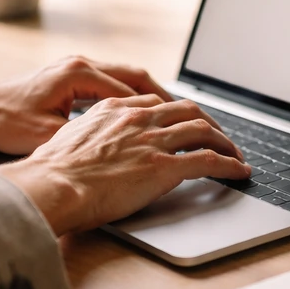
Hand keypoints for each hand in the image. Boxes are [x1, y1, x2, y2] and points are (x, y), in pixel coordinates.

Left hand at [0, 56, 173, 153]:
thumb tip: (116, 155)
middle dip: (167, 98)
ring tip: (175, 118)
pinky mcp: (70, 78)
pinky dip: (131, 98)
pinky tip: (142, 116)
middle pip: (137, 77)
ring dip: (151, 96)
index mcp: (78, 74)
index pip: (133, 88)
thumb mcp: (46, 135)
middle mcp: (80, 65)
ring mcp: (76, 69)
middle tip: (192, 118)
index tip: (184, 124)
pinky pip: (112, 84)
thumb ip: (83, 139)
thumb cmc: (4, 122)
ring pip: (126, 78)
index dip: (162, 109)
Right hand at [0, 95, 249, 235]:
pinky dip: (229, 164)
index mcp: (114, 109)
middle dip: (208, 123)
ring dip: (225, 142)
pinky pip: (209, 160)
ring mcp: (152, 141)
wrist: (51, 185)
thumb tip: (92, 150)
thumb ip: (89, 138)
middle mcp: (138, 119)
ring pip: (204, 131)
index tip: (184, 121)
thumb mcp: (68, 140)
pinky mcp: (164, 167)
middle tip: (218, 136)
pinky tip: (239, 171)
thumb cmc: (50, 172)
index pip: (156, 103)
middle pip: (187, 111)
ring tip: (235, 154)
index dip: (177, 113)